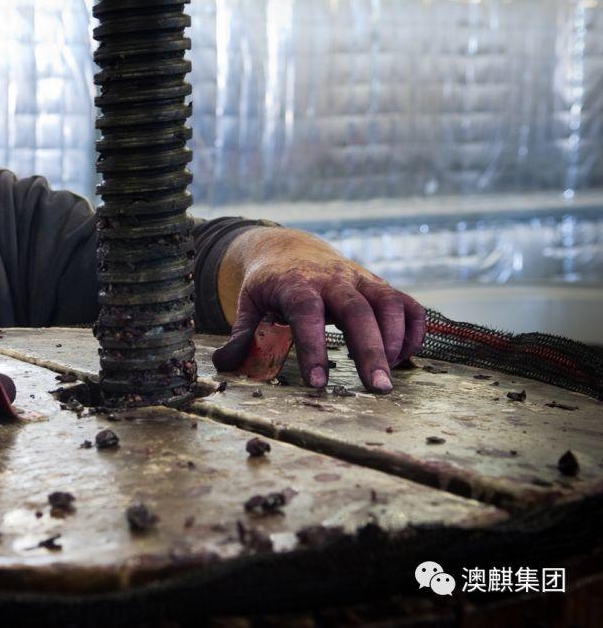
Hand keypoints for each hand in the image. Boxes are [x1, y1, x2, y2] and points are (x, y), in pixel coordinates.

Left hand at [211, 227, 424, 392]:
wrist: (291, 249)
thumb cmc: (270, 284)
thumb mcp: (249, 302)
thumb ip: (241, 333)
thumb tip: (225, 363)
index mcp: (296, 284)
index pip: (307, 314)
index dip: (314, 347)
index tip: (317, 383)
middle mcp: (333, 279)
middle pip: (358, 311)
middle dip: (370, 351)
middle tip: (378, 389)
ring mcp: (360, 280)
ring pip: (388, 304)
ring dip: (395, 341)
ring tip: (388, 376)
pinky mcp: (379, 286)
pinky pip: (407, 305)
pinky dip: (413, 331)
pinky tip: (403, 359)